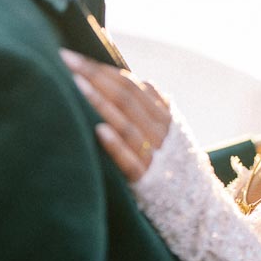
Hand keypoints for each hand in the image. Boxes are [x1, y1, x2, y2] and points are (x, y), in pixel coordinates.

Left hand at [60, 50, 170, 180]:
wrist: (194, 203)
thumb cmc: (171, 161)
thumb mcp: (168, 130)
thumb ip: (151, 105)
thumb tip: (136, 79)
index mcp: (162, 115)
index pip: (129, 84)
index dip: (101, 69)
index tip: (73, 57)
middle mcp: (159, 130)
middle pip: (125, 97)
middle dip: (94, 76)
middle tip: (65, 61)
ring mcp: (154, 154)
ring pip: (126, 123)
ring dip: (100, 102)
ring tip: (76, 85)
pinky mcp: (146, 178)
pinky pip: (130, 160)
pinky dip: (115, 144)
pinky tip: (98, 130)